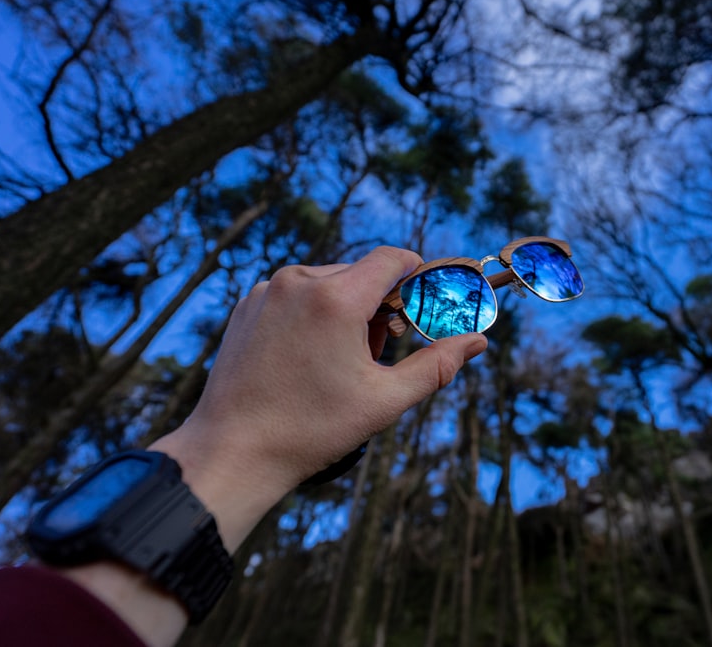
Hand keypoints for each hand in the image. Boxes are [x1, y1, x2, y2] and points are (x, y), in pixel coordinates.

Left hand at [150, 246, 486, 550]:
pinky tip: (308, 358)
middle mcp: (298, 281)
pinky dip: (314, 313)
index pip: (391, 259)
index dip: (417, 274)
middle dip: (380, 305)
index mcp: (335, 298)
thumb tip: (479, 341)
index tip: (425, 302)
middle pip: (360, 274)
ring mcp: (267, 291)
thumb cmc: (310, 429)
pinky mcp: (247, 305)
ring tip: (339, 361)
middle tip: (378, 353)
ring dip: (346, 309)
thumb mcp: (384, 400)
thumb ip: (437, 365)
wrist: (232, 452)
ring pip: (327, 283)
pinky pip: (296, 294)